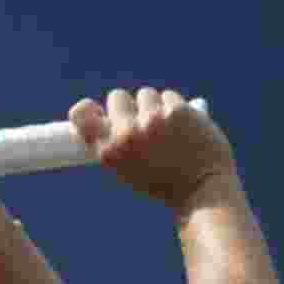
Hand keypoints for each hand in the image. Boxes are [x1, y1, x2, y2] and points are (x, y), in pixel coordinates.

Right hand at [69, 88, 237, 209]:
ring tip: (165, 127)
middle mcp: (127, 134)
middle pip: (117, 96)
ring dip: (154, 105)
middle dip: (129, 105)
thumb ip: (113, 143)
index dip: (86, 108)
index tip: (97, 110)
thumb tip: (100, 113)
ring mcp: (153, 120)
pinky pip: (169, 97)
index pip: (82, 115)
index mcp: (109, 152)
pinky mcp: (177, 110)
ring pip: (146, 94)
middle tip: (140, 120)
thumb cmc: (162, 182)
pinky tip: (183, 126)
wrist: (201, 189)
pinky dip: (175, 108)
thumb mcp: (127, 170)